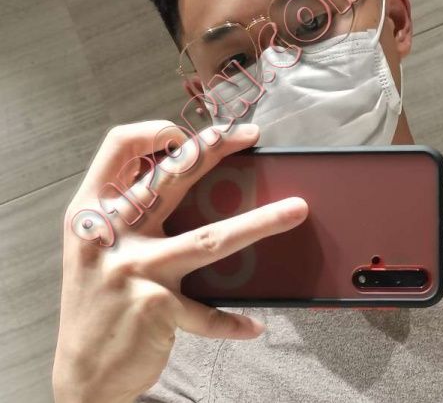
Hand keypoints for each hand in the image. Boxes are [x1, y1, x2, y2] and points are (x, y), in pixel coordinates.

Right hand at [52, 121, 307, 402]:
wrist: (82, 372)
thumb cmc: (99, 303)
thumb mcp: (100, 249)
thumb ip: (131, 213)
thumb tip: (192, 178)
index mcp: (93, 212)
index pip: (118, 147)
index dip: (154, 131)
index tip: (186, 133)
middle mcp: (110, 235)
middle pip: (171, 177)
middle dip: (214, 147)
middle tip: (249, 136)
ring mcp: (133, 271)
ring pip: (208, 238)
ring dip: (260, 222)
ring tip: (297, 210)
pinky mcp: (155, 308)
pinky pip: (208, 311)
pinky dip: (232, 320)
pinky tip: (254, 326)